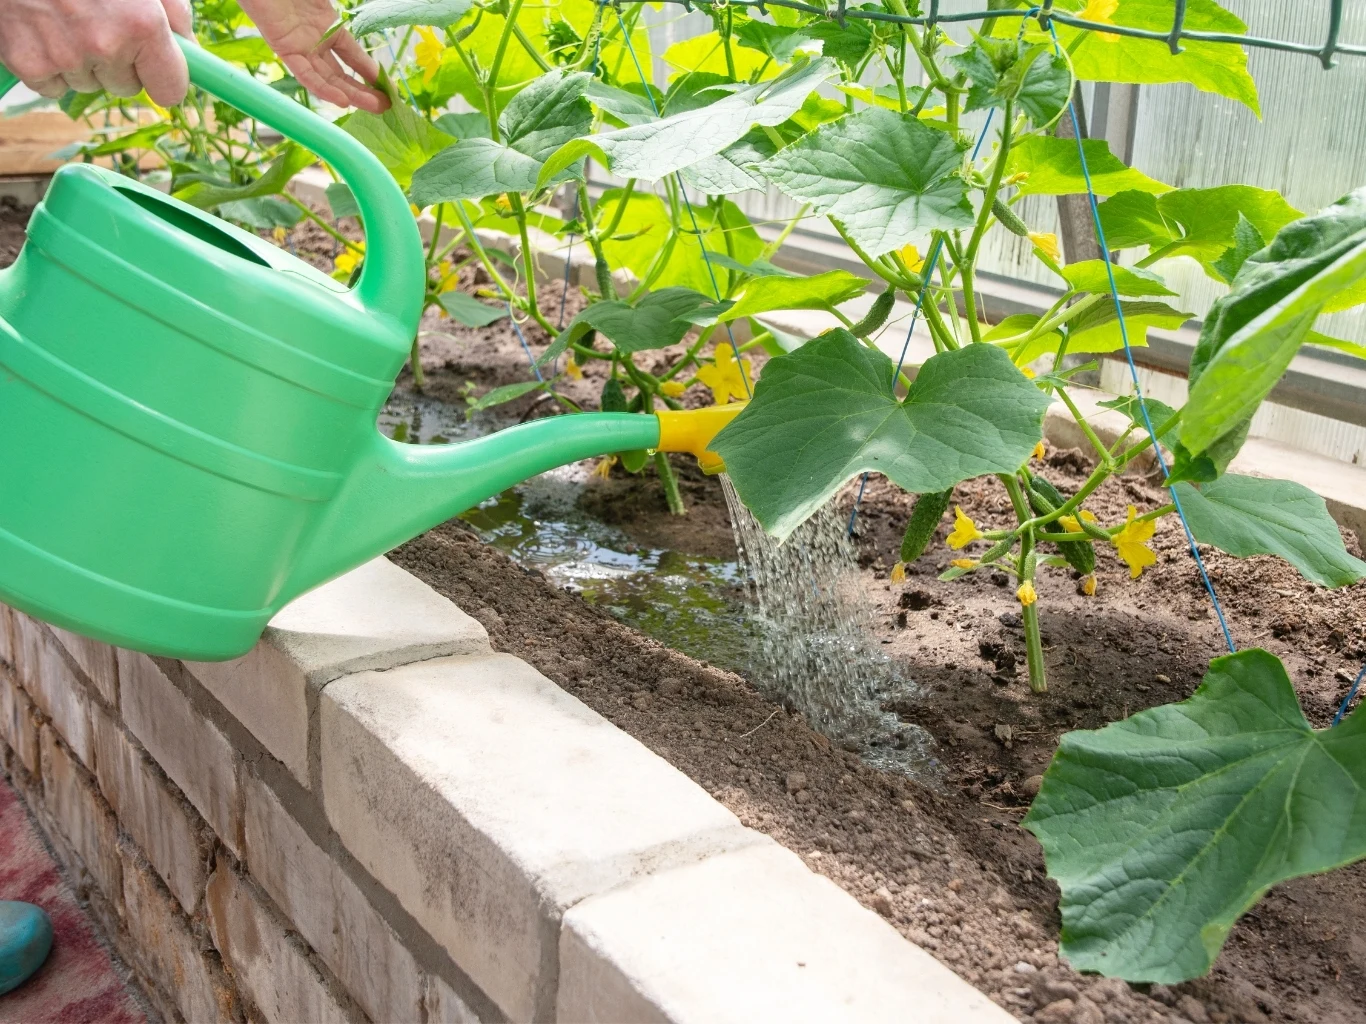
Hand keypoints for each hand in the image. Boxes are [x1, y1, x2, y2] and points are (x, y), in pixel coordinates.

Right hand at [0, 0, 191, 105]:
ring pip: (89, 85)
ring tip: (68, 20)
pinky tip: (44, 32)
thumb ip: (172, 10)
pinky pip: (52, 86)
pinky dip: (50, 66)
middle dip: (119, 63)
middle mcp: (105, 45)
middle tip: (99, 23)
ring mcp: (64, 57)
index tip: (155, 69)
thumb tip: (188, 45)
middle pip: (126, 87)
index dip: (163, 79)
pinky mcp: (28, 63)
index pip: (170, 91)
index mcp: (141, 24)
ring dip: (83, 62)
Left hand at [238, 0, 387, 113]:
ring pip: (327, 79)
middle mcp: (315, 43)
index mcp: (329, 28)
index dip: (372, 74)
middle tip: (385, 107)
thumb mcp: (327, 4)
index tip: (389, 89)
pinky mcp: (284, 49)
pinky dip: (323, 88)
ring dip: (351, 95)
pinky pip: (306, 74)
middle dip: (365, 91)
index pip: (355, 58)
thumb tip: (369, 39)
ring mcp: (301, 48)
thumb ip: (346, 22)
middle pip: (342, 74)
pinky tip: (342, 100)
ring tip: (373, 107)